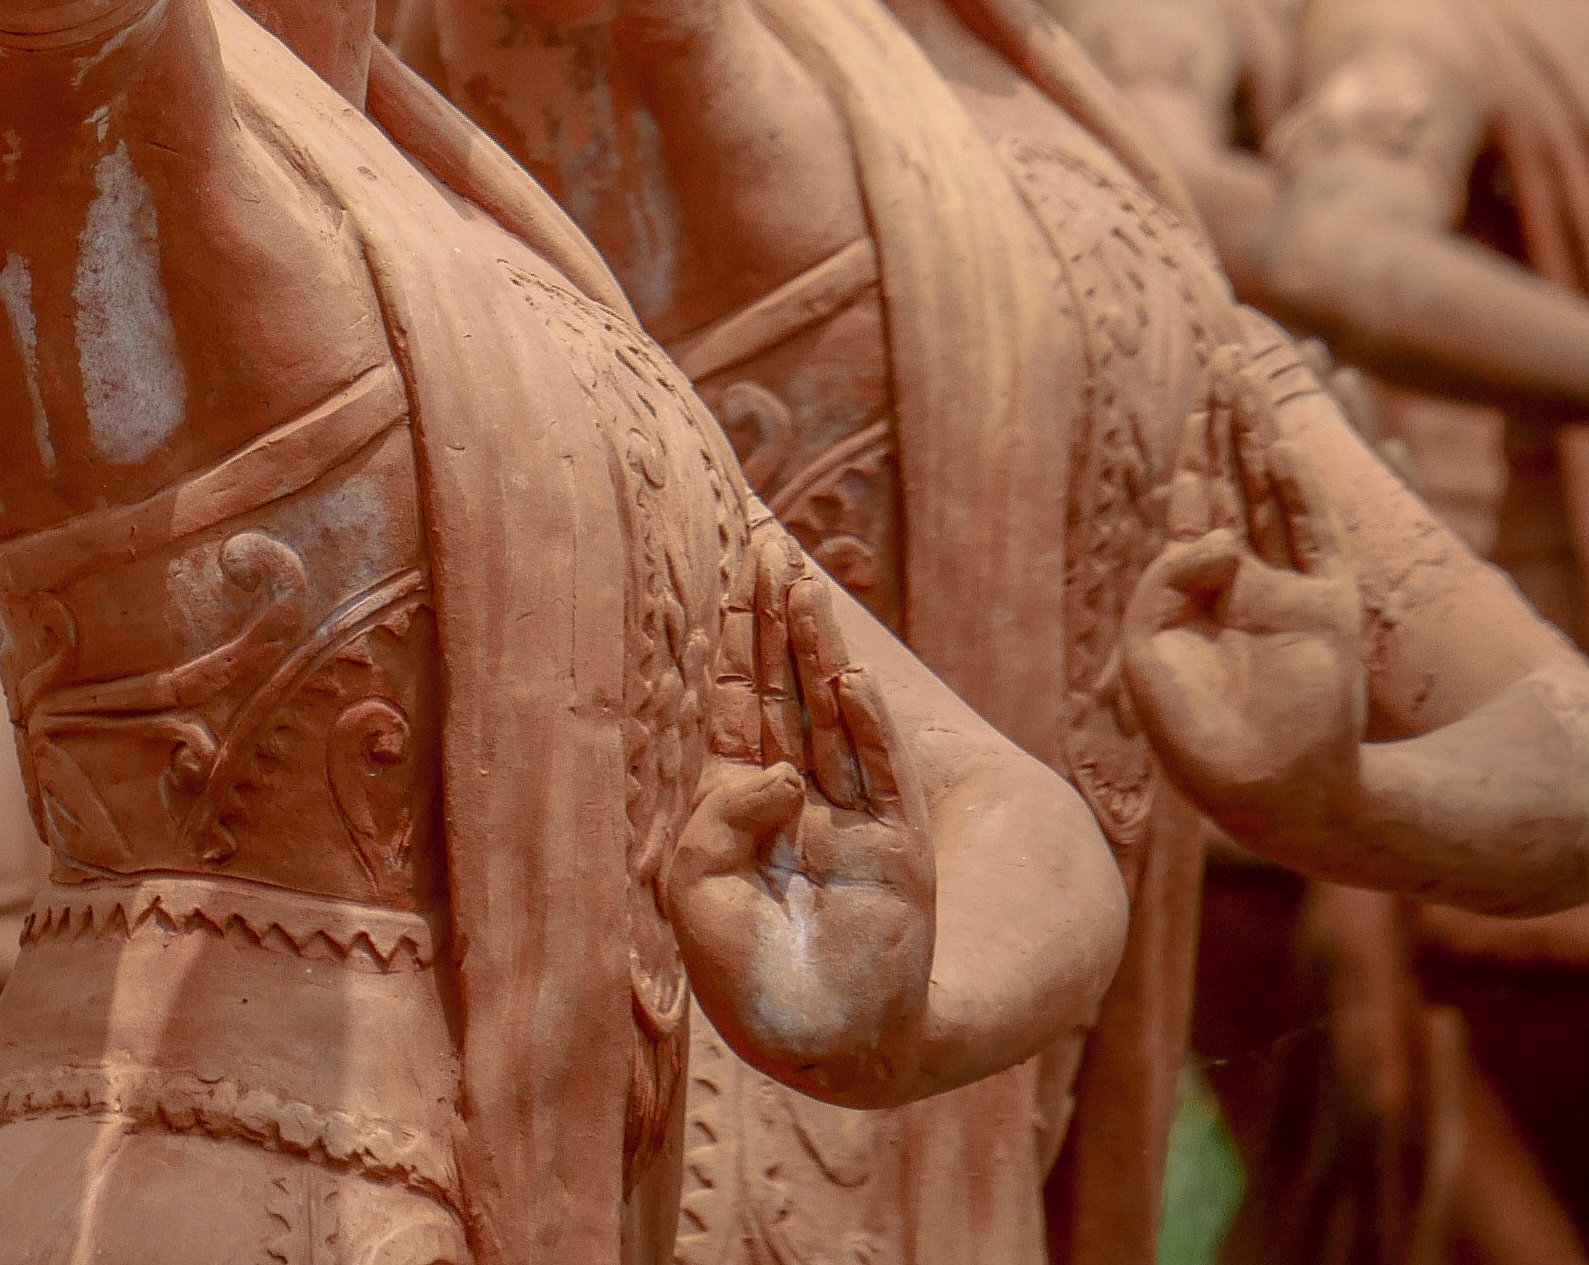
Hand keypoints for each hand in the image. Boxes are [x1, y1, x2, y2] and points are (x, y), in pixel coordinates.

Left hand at [670, 532, 935, 1104]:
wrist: (817, 1038)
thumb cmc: (744, 969)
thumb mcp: (694, 887)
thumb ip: (717, 816)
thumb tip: (778, 776)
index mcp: (741, 800)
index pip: (735, 701)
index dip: (731, 639)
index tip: (724, 574)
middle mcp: (797, 796)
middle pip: (784, 689)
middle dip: (774, 622)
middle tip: (766, 551)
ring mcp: (850, 816)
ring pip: (829, 716)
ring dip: (818, 653)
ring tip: (804, 591)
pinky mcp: (894, 847)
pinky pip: (878, 775)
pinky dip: (861, 726)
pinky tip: (847, 678)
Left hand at [1123, 346, 1372, 825]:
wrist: (1262, 789)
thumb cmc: (1194, 732)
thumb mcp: (1151, 643)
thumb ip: (1169, 576)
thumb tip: (1215, 534)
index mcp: (1195, 590)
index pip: (1193, 502)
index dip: (1192, 452)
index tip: (1193, 404)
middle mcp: (1244, 580)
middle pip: (1234, 479)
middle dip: (1227, 421)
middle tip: (1224, 357)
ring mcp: (1289, 589)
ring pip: (1274, 493)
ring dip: (1259, 435)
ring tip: (1246, 376)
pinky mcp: (1327, 607)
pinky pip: (1312, 533)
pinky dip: (1295, 488)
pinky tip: (1280, 444)